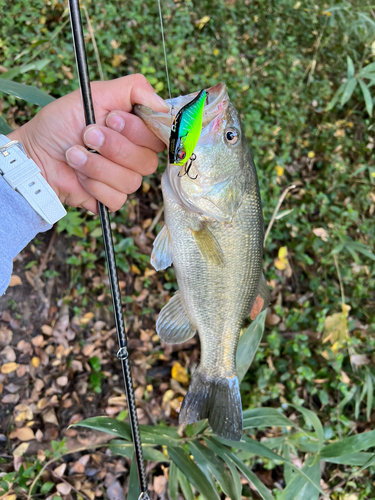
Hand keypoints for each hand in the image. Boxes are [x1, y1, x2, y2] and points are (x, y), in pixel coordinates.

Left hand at [7, 74, 167, 212]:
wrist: (36, 154)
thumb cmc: (61, 123)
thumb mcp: (95, 94)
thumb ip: (133, 89)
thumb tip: (163, 105)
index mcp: (136, 130)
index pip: (159, 136)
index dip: (137, 131)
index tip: (111, 119)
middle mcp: (135, 155)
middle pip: (148, 161)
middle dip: (113, 147)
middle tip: (87, 135)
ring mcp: (125, 178)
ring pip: (131, 181)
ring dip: (97, 166)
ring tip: (75, 154)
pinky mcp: (112, 199)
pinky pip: (117, 198)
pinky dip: (93, 186)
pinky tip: (79, 176)